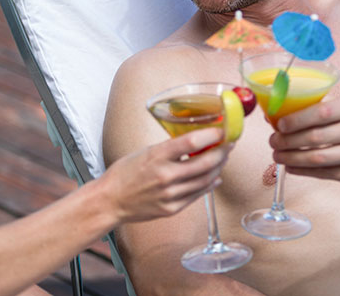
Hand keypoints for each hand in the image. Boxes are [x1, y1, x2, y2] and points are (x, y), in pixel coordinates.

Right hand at [101, 128, 232, 222]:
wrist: (110, 201)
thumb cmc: (125, 173)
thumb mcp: (145, 152)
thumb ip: (170, 149)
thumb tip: (195, 143)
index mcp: (156, 156)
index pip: (191, 142)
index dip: (212, 135)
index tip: (222, 130)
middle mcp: (166, 176)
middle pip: (205, 163)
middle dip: (222, 152)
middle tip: (229, 144)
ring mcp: (170, 195)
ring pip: (206, 180)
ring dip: (218, 167)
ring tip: (222, 158)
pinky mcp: (172, 209)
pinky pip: (198, 194)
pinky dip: (209, 184)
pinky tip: (215, 177)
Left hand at [269, 95, 339, 183]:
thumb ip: (315, 108)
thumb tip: (274, 114)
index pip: (322, 112)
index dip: (297, 120)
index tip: (279, 125)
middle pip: (316, 138)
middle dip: (288, 141)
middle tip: (273, 141)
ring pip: (318, 159)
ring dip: (292, 158)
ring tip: (277, 155)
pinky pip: (325, 174)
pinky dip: (303, 170)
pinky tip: (291, 166)